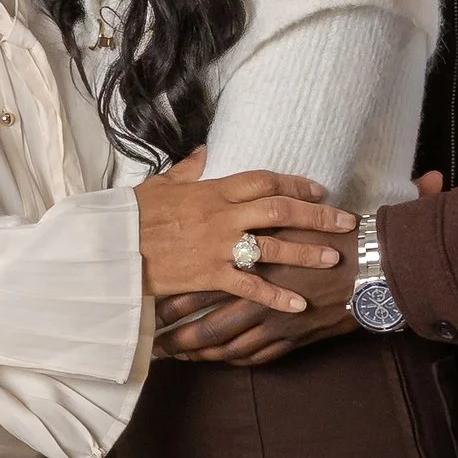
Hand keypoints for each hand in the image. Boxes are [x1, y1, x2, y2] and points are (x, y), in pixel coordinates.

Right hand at [132, 148, 356, 313]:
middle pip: (280, 210)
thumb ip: (188, 170)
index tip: (318, 190)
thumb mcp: (161, 184)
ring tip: (333, 258)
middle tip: (345, 221)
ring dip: (306, 252)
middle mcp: (222, 215)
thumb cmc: (134, 215)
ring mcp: (218, 246)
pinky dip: (276, 295)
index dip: (295, 184)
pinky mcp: (209, 275)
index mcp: (213, 190)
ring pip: (273, 246)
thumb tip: (202, 154)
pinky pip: (250, 285)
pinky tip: (298, 304)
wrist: (111, 247)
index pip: (264, 180)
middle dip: (317, 215)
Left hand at [155, 224, 357, 364]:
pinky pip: (255, 356)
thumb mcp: (282, 215)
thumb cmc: (323, 234)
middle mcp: (256, 297)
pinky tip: (219, 360)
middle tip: (152, 344)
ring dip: (200, 355)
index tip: (146, 305)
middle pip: (206, 326)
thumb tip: (215, 194)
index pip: (197, 288)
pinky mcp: (291, 338)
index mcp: (247, 263)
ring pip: (228, 347)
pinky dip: (234, 360)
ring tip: (177, 358)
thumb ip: (246, 210)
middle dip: (176, 338)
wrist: (366, 263)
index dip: (170, 301)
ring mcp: (274, 323)